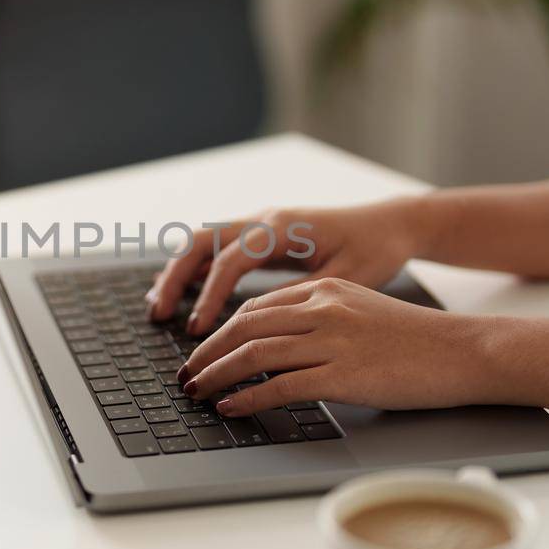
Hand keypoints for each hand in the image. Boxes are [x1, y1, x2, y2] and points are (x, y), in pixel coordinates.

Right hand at [146, 199, 429, 334]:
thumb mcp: (345, 280)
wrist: (391, 225)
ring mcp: (259, 226)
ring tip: (158, 307)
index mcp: (284, 227)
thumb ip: (301, 296)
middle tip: (159, 314)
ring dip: (177, 272)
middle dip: (175, 277)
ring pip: (203, 242)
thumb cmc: (375, 251)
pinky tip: (182, 297)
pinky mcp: (261, 238)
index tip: (198, 328)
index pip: (231, 258)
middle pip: (202, 241)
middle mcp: (264, 220)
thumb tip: (261, 325)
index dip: (211, 294)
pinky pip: (216, 250)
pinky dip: (194, 270)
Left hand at [177, 277, 489, 416]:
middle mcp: (323, 308)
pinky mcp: (343, 374)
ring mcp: (332, 341)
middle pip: (244, 326)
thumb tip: (277, 348)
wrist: (464, 352)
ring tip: (196, 392)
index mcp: (325, 289)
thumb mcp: (361, 313)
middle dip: (207, 353)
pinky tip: (229, 407)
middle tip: (186, 375)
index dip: (221, 331)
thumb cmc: (417, 340)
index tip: (202, 352)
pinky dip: (247, 397)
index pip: (256, 307)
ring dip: (216, 375)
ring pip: (254, 354)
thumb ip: (319, 321)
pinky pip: (280, 385)